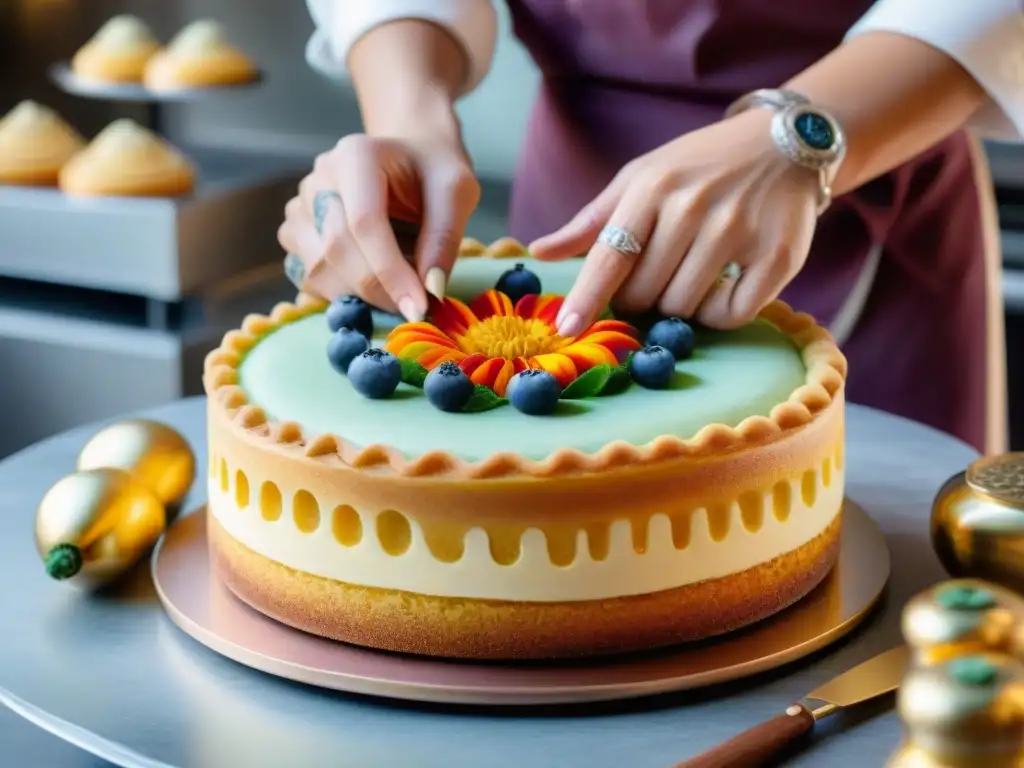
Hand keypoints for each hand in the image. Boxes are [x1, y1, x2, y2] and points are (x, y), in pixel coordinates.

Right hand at [277, 131, 479, 320]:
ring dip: (360, 295)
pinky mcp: (295, 233)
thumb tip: (430, 289)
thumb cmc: (433, 172)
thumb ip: (444, 236)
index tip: (419, 307)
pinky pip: (310, 277)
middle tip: (415, 308)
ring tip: (398, 284)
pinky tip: (374, 282)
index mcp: (356, 156)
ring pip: (317, 270)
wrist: (408, 159)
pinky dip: (343, 293)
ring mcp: (300, 206)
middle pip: (336, 249)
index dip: (391, 272)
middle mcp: (318, 179)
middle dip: (378, 290)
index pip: (364, 222)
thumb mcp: (456, 191)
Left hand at [530, 109, 820, 335]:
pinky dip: (719, 314)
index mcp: (652, 188)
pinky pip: (732, 314)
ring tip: (691, 273)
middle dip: (641, 298)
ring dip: (679, 305)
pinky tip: (722, 286)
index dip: (587, 298)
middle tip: (657, 275)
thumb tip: (538, 251)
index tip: (567, 330)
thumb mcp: (641, 178)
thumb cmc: (699, 166)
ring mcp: (738, 231)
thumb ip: (592, 221)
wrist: (784, 141)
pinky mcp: (778, 255)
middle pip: (645, 293)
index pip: (611, 255)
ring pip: (684, 307)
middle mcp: (694, 208)